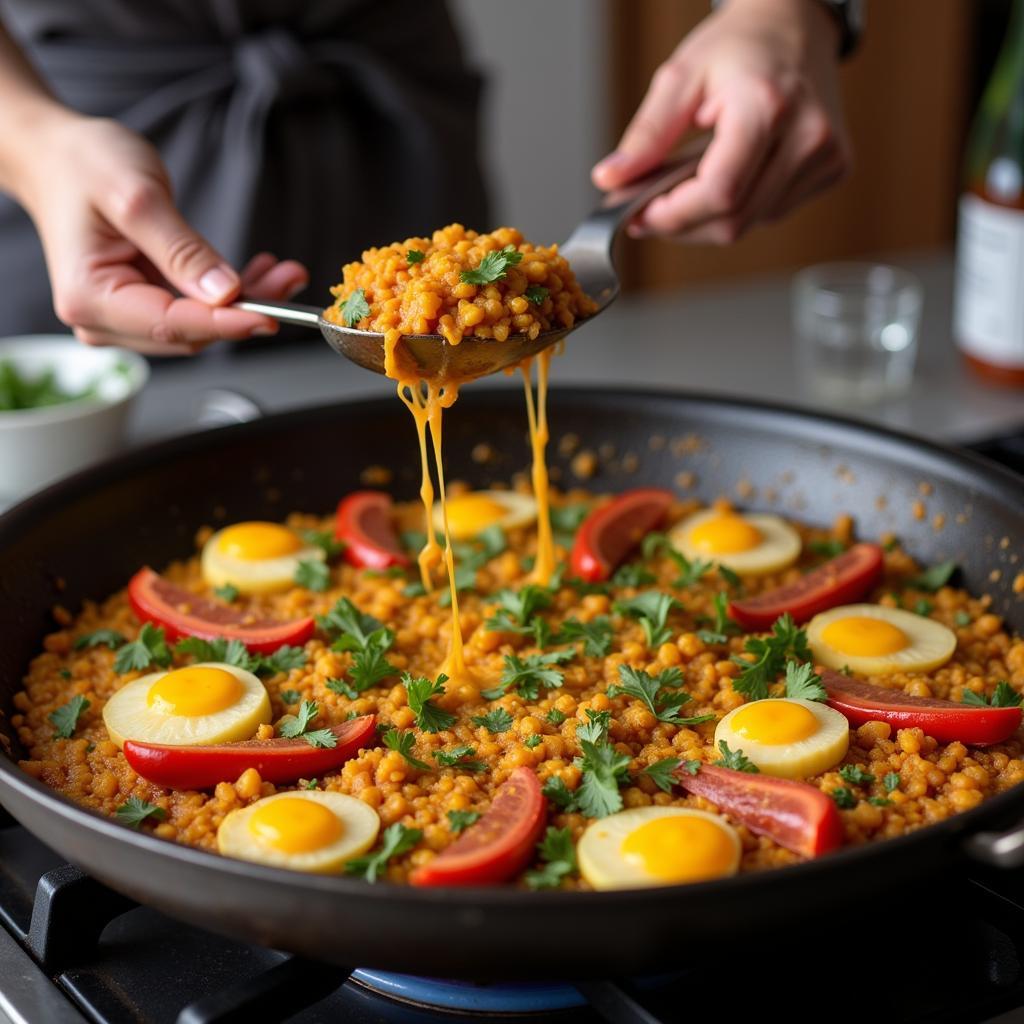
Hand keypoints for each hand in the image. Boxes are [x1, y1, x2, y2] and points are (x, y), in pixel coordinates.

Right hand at [17, 116, 307, 353]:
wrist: (58, 156)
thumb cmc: (84, 165)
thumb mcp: (136, 196)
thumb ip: (181, 249)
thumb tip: (223, 292)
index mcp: (91, 298)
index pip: (172, 324)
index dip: (225, 323)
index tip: (271, 316)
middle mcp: (102, 320)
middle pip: (190, 332)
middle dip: (244, 310)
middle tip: (289, 278)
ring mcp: (122, 318)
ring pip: (199, 326)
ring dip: (244, 303)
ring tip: (283, 272)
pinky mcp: (142, 307)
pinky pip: (195, 311)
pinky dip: (229, 295)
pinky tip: (259, 274)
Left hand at [592, 0, 849, 243]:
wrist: (795, 24)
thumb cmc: (739, 47)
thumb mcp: (680, 78)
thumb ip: (645, 135)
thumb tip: (609, 180)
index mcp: (767, 106)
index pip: (719, 193)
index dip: (673, 216)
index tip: (639, 214)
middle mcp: (808, 134)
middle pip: (733, 220)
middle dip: (683, 224)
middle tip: (652, 206)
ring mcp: (826, 155)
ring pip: (750, 224)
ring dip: (709, 217)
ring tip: (692, 180)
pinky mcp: (834, 168)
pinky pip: (772, 213)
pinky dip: (741, 207)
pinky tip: (732, 174)